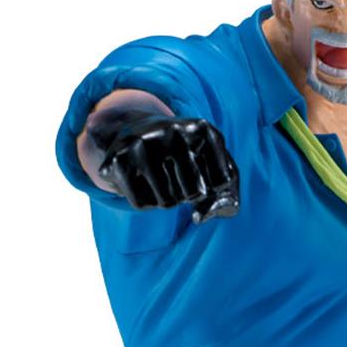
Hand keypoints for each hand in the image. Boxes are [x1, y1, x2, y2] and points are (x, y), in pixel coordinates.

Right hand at [96, 115, 239, 222]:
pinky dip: (144, 201)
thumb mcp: (213, 165)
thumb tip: (200, 217)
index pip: (223, 182)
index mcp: (203, 129)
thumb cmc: (183, 157)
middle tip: (176, 174)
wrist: (135, 133)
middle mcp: (174, 131)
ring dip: (165, 199)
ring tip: (158, 175)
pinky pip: (142, 204)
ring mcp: (145, 142)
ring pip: (168, 202)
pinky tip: (140, 179)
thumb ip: (227, 196)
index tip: (205, 173)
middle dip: (188, 194)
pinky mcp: (119, 159)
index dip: (214, 188)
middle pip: (195, 194)